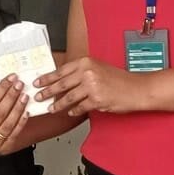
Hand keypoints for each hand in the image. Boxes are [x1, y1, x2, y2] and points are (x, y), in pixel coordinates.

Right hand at [0, 77, 30, 154]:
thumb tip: (9, 82)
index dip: (2, 89)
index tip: (10, 79)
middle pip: (0, 112)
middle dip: (11, 96)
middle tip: (19, 85)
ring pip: (9, 122)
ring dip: (18, 107)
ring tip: (24, 96)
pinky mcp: (5, 147)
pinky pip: (15, 132)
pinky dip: (22, 121)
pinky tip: (26, 111)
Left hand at [35, 56, 149, 115]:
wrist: (136, 88)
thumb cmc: (118, 79)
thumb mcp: (98, 68)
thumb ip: (80, 72)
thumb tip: (61, 80)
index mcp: (86, 62)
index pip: (61, 70)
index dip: (47, 78)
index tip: (37, 82)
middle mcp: (87, 72)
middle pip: (61, 84)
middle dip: (47, 92)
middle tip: (38, 97)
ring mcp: (92, 86)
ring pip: (69, 97)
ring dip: (58, 105)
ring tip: (51, 109)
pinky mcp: (97, 100)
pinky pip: (80, 107)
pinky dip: (74, 111)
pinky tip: (70, 113)